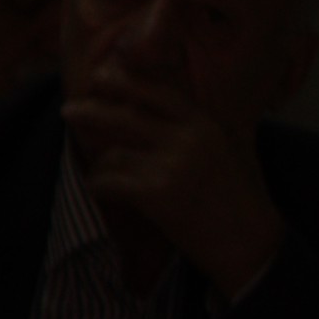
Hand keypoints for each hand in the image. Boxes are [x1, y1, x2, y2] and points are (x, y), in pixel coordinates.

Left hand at [64, 77, 284, 298]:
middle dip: (91, 111)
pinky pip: (110, 182)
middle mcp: (188, 139)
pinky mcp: (157, 196)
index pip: (158, 92)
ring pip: (113, 153)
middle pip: (126, 116)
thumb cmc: (241, 198)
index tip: (101, 76)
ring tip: (97, 171)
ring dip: (98, 163)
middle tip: (68, 110)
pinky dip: (99, 186)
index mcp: (205, 124)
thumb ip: (203, 126)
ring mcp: (171, 166)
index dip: (126, 81)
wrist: (251, 243)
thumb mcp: (232, 147)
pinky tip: (99, 189)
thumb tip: (170, 109)